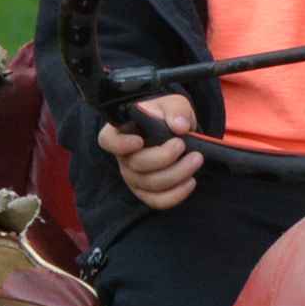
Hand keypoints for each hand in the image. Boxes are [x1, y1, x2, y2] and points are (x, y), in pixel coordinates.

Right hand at [98, 92, 201, 209]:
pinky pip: (157, 201)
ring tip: (196, 159)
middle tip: (183, 145)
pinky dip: (177, 194)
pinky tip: (191, 181)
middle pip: (136, 165)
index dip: (120, 145)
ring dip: (177, 174)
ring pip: (150, 184)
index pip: (108, 141)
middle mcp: (123, 157)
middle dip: (164, 157)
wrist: (177, 132)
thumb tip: (180, 126)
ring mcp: (133, 177)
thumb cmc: (167, 115)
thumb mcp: (173, 104)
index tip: (139, 141)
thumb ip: (176, 110)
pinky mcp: (147, 192)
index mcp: (121, 132)